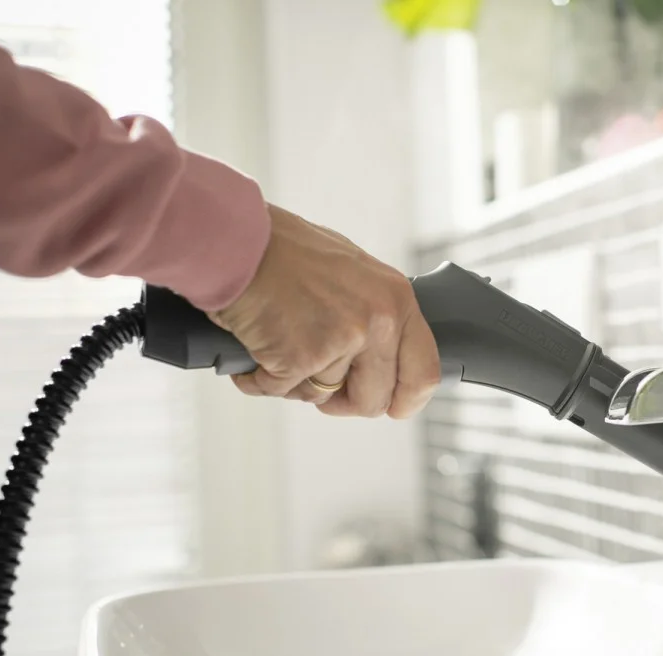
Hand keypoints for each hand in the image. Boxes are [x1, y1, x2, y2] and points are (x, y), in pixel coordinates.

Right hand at [210, 204, 439, 417]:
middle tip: (318, 385)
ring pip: (321, 395)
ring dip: (294, 380)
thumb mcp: (354, 273)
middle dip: (343, 401)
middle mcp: (377, 323)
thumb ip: (374, 315)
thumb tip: (382, 357)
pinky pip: (281, 391)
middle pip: (373, 399)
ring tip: (277, 340)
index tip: (393, 407)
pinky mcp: (299, 358)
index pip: (424, 373)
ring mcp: (340, 342)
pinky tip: (255, 346)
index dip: (406, 400)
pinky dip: (260, 378)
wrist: (238, 240)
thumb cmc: (285, 250)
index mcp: (397, 301)